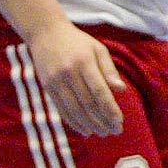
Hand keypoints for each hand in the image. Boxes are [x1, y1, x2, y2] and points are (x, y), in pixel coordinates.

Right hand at [25, 20, 126, 136]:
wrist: (46, 34)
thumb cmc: (78, 42)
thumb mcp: (98, 49)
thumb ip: (109, 70)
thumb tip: (121, 89)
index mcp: (84, 62)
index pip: (99, 91)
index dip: (110, 109)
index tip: (119, 122)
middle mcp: (69, 73)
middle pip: (87, 103)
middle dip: (102, 120)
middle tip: (115, 131)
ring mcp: (56, 81)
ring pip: (74, 109)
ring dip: (89, 124)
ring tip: (102, 133)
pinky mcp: (47, 87)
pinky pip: (61, 109)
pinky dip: (73, 122)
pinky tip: (85, 130)